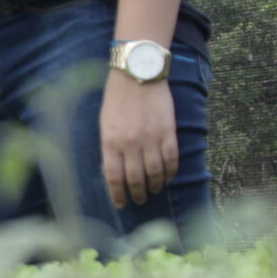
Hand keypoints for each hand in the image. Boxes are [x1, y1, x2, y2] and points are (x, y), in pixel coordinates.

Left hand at [100, 73, 177, 209]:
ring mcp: (151, 139)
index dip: (118, 195)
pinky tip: (168, 177)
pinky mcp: (168, 132)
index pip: (114, 178)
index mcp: (110, 142)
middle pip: (136, 179)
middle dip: (138, 194)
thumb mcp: (105, 123)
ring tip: (154, 190)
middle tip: (141, 199)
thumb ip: (109, 147)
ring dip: (155, 186)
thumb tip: (115, 171)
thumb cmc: (117, 98)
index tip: (121, 204)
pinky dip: (170, 172)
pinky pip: (171, 160)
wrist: (138, 73)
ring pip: (155, 173)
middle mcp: (130, 144)